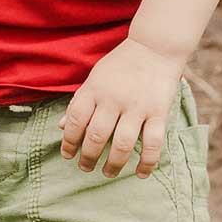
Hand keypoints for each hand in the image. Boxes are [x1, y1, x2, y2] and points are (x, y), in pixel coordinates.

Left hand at [59, 38, 183, 178]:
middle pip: (96, 136)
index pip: (76, 120)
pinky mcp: (159, 112)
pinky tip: (140, 173)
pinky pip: (153, 143)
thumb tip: (62, 127)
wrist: (154, 48)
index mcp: (94, 89)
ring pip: (122, 144)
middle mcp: (113, 99)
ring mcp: (137, 107)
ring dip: (113, 163)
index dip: (69, 141)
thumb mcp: (94, 78)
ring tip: (107, 173)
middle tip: (85, 168)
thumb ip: (80, 102)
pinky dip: (147, 162)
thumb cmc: (120, 65)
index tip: (67, 155)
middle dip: (88, 157)